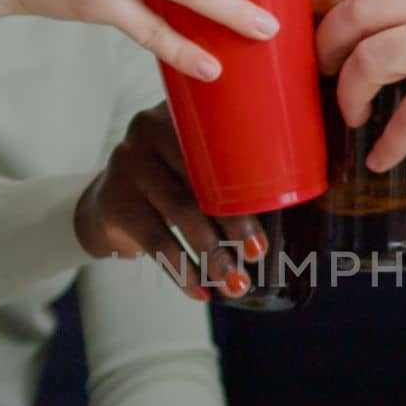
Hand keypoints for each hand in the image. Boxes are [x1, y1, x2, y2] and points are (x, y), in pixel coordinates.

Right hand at [74, 102, 265, 299]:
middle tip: (256, 256)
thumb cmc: (174, 185)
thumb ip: (233, 168)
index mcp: (184, 113)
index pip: (224, 144)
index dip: (251, 185)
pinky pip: (155, 240)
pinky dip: (182, 271)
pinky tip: (200, 292)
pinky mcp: (113, 199)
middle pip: (203, 180)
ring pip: (181, 212)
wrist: (108, 206)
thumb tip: (297, 206)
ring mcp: (127, 162)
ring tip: (235, 284)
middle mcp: (149, 129)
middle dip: (235, 225)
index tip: (270, 220)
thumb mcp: (198, 166)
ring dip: (213, 254)